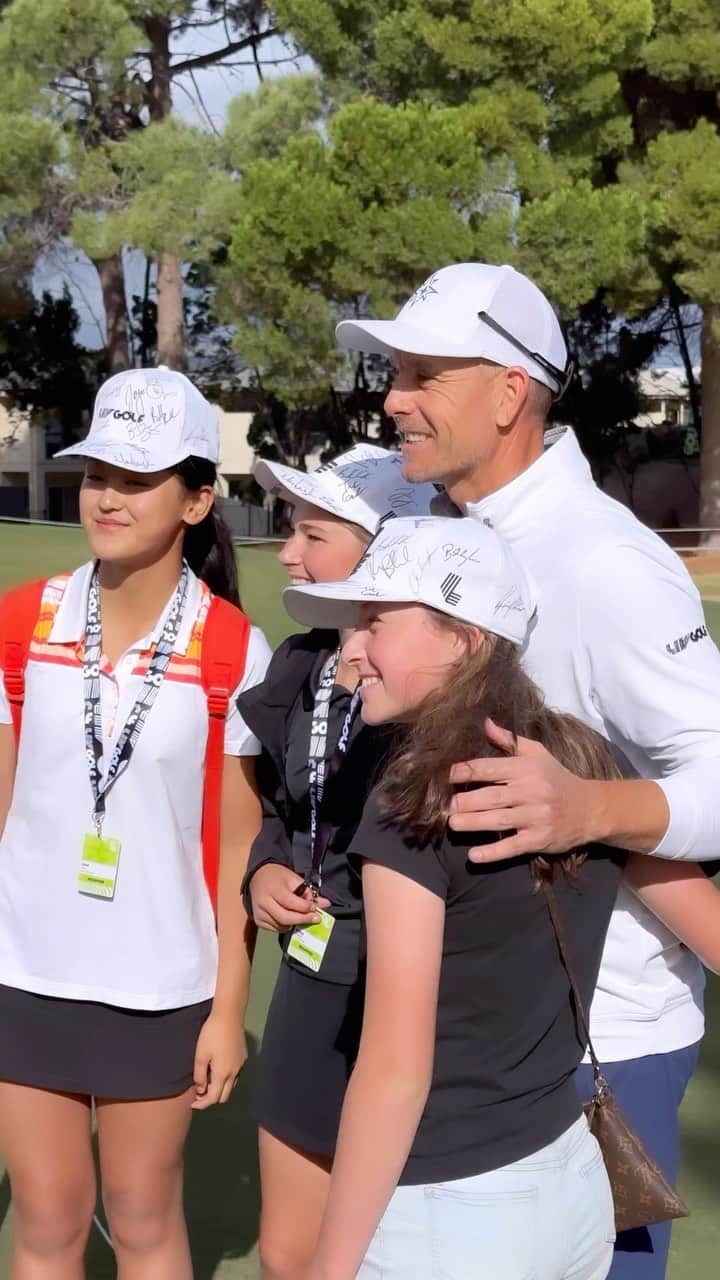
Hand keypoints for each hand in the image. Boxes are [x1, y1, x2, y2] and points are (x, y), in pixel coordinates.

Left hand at [192, 1011, 247, 1109]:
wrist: (229, 1015)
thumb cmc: (211, 1034)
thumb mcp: (200, 1055)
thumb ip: (199, 1076)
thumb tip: (201, 1090)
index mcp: (223, 1074)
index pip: (213, 1098)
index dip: (202, 1104)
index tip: (192, 1102)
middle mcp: (235, 1073)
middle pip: (224, 1096)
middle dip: (211, 1099)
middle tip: (198, 1093)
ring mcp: (241, 1065)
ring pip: (231, 1086)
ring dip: (219, 1089)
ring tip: (207, 1082)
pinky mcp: (243, 1057)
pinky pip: (235, 1076)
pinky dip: (226, 1079)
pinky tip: (217, 1070)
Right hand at [249, 862, 330, 930]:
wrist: (258, 877)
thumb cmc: (278, 877)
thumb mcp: (294, 879)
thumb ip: (309, 892)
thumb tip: (326, 904)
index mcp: (273, 888)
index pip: (291, 902)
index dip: (305, 907)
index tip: (315, 908)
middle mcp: (264, 902)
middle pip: (285, 917)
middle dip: (303, 919)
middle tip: (315, 918)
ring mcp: (259, 913)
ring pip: (281, 926)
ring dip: (295, 923)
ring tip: (303, 917)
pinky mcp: (258, 920)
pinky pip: (275, 929)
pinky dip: (286, 926)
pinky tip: (291, 918)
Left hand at [448, 718, 592, 861]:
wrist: (590, 809)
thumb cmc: (557, 778)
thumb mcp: (537, 754)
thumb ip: (509, 740)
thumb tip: (484, 722)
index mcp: (527, 769)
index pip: (491, 768)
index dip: (467, 771)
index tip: (448, 776)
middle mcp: (531, 792)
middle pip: (492, 797)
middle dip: (466, 801)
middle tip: (445, 806)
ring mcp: (536, 817)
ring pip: (499, 821)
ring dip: (473, 823)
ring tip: (452, 824)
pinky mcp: (540, 839)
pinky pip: (513, 847)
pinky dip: (493, 853)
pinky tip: (474, 856)